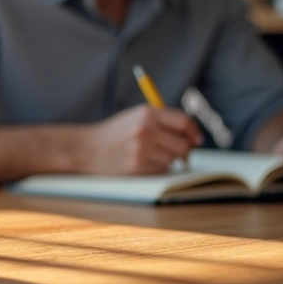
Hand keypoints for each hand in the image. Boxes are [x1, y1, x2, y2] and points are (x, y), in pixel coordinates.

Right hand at [80, 105, 201, 174]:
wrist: (86, 148)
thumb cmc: (114, 134)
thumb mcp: (135, 117)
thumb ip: (162, 121)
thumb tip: (192, 136)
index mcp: (147, 113)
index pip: (184, 122)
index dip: (194, 132)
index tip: (196, 140)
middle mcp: (146, 129)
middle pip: (183, 144)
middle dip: (184, 152)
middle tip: (179, 155)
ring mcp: (141, 148)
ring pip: (173, 160)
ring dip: (167, 161)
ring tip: (149, 157)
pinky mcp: (137, 165)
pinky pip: (161, 170)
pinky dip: (156, 169)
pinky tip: (141, 164)